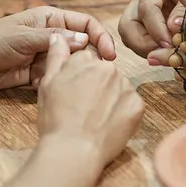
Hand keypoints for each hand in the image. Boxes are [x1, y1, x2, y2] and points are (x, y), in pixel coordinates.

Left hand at [0, 6, 115, 91]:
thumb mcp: (23, 37)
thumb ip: (53, 40)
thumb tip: (84, 42)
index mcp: (51, 19)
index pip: (86, 24)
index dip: (100, 37)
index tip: (110, 55)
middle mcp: (52, 37)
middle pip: (82, 47)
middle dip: (87, 61)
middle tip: (91, 75)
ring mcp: (45, 57)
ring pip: (70, 66)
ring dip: (69, 75)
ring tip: (64, 83)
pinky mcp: (37, 75)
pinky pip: (55, 80)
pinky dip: (53, 85)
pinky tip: (42, 87)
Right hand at [38, 34, 144, 168]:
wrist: (74, 150)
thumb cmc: (56, 118)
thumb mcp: (47, 83)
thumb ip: (56, 56)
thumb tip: (59, 36)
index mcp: (87, 60)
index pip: (88, 60)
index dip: (79, 77)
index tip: (74, 93)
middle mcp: (110, 68)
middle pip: (105, 73)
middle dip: (97, 86)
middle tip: (84, 107)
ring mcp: (126, 87)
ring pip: (119, 88)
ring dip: (111, 98)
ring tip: (95, 118)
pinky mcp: (138, 106)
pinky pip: (131, 105)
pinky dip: (122, 113)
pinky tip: (108, 125)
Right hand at [118, 0, 185, 57]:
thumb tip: (173, 30)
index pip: (146, 8)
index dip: (157, 30)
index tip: (172, 45)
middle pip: (128, 25)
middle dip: (143, 43)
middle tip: (166, 54)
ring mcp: (148, 7)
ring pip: (133, 35)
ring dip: (148, 48)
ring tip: (172, 55)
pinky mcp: (156, 20)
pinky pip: (146, 39)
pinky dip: (156, 48)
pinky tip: (175, 52)